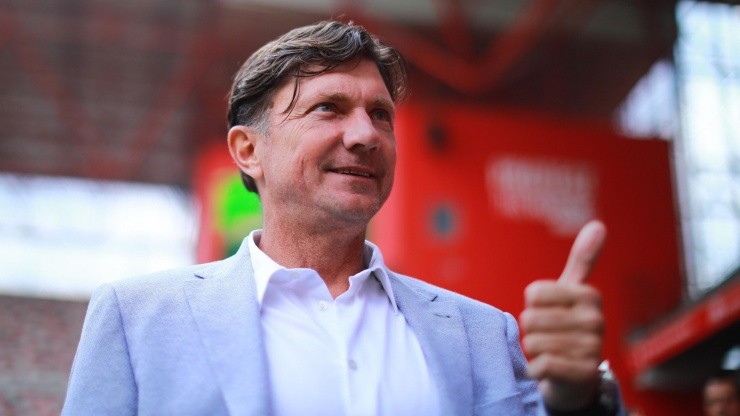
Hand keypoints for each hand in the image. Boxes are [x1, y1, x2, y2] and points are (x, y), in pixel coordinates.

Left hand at [519, 220, 606, 410]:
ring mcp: (592, 348)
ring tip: (551, 352)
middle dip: (531, 331)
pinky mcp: (583, 374)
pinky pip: (541, 366)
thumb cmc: (567, 327)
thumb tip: (599, 224)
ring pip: (532, 343)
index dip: (531, 306)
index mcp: (589, 296)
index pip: (533, 294)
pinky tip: (549, 370)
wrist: (576, 377)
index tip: (549, 313)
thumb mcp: (571, 292)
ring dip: (533, 351)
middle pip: (529, 319)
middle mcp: (596, 320)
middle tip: (549, 337)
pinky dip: (536, 370)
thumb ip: (583, 260)